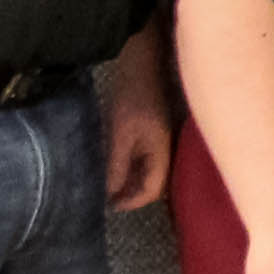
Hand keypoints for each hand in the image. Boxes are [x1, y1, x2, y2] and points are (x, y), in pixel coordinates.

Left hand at [104, 79, 173, 210]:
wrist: (142, 69)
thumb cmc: (132, 99)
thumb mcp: (120, 134)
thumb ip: (117, 164)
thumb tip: (110, 191)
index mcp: (161, 153)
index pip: (152, 189)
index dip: (132, 201)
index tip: (111, 205)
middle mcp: (165, 152)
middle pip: (153, 185)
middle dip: (132, 195)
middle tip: (108, 199)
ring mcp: (160, 145)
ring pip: (149, 174)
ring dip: (131, 183)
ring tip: (109, 188)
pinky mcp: (152, 138)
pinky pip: (145, 162)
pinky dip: (130, 170)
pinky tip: (115, 169)